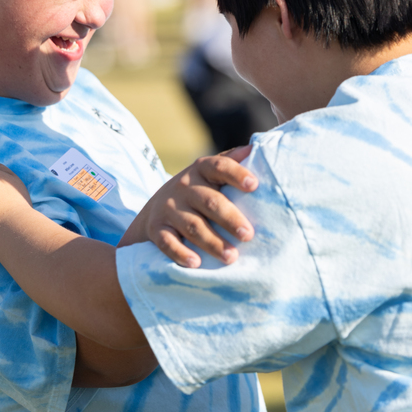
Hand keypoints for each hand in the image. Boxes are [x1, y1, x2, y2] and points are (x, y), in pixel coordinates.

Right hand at [122, 145, 257, 268]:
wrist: (156, 210)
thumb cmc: (197, 191)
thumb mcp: (210, 173)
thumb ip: (231, 161)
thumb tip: (256, 147)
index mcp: (201, 169)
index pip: (219, 166)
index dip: (236, 174)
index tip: (254, 185)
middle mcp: (183, 186)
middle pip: (210, 201)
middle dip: (230, 219)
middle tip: (248, 235)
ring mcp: (169, 208)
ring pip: (192, 225)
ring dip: (213, 242)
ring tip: (232, 257)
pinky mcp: (157, 229)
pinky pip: (167, 242)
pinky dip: (180, 253)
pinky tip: (196, 263)